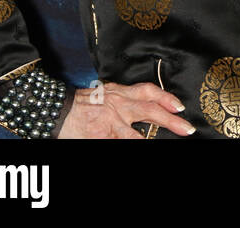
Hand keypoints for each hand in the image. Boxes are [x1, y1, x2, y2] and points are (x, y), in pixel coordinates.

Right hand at [58, 81, 194, 138]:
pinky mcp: (100, 137)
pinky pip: (119, 144)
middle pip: (150, 111)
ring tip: (167, 142)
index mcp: (119, 93)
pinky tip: (139, 147)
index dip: (166, 98)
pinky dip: (129, 146)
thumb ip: (122, 98)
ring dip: (150, 141)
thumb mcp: (103, 93)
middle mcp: (117, 106)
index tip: (179, 106)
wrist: (53, 109)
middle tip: (187, 129)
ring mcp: (109, 123)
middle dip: (171, 121)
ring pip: (135, 136)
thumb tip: (143, 106)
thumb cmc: (78, 103)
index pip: (147, 91)